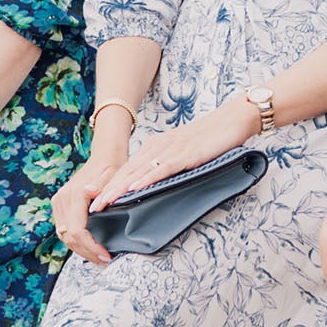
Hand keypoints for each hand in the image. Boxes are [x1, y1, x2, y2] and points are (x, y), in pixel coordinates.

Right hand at [52, 146, 126, 265]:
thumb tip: (89, 191)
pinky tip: (90, 247)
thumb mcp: (112, 176)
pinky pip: (65, 230)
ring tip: (99, 257)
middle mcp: (62, 199)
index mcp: (74, 195)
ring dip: (81, 250)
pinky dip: (77, 241)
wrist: (104, 156)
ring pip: (65, 236)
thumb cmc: (112, 167)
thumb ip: (100, 186)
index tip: (106, 255)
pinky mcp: (60, 205)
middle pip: (69, 237)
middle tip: (105, 261)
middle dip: (87, 252)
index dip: (91, 247)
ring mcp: (59, 202)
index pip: (77, 231)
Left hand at [90, 97, 256, 211]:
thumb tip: (158, 184)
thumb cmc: (212, 139)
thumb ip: (169, 166)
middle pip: (127, 172)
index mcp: (156, 147)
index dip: (110, 185)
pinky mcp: (185, 155)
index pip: (128, 169)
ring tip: (104, 202)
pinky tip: (134, 189)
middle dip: (107, 190)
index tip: (96, 200)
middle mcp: (158, 147)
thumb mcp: (184, 154)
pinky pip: (161, 169)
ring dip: (119, 188)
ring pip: (139, 172)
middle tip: (92, 207)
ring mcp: (171, 150)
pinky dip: (146, 180)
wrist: (233, 120)